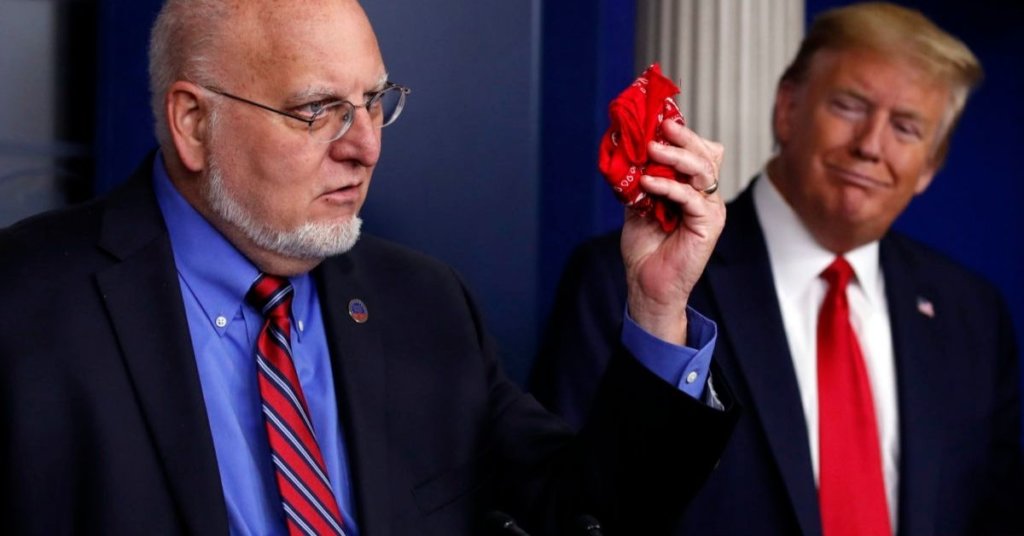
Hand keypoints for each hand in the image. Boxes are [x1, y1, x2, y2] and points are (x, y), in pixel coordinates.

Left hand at [621, 120, 724, 344]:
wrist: (646, 283)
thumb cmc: (645, 247)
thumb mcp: (637, 204)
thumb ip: (639, 178)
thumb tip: (626, 149)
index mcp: (692, 187)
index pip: (697, 150)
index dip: (682, 133)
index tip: (658, 119)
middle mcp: (705, 195)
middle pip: (706, 154)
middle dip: (684, 136)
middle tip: (662, 126)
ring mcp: (709, 209)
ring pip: (703, 169)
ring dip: (677, 155)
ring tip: (652, 148)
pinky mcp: (707, 225)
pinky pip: (692, 197)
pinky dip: (669, 186)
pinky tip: (648, 181)